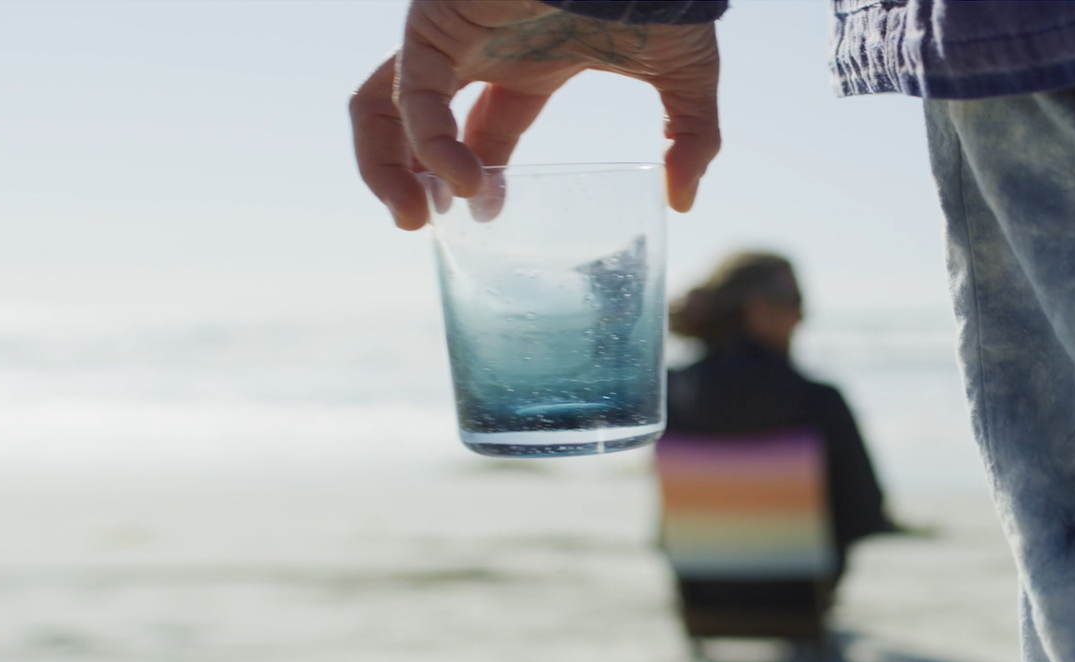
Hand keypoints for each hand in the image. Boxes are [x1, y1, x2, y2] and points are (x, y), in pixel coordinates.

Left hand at [350, 1, 720, 229]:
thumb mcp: (687, 77)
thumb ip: (691, 139)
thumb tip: (684, 202)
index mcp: (526, 64)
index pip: (474, 132)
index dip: (472, 178)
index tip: (488, 218)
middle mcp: (480, 51)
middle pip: (409, 122)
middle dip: (405, 178)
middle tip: (421, 229)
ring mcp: (452, 33)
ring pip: (383, 105)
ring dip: (385, 167)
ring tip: (415, 219)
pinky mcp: (437, 19)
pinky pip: (413, 91)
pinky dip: (429, 142)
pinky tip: (464, 182)